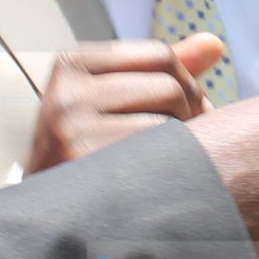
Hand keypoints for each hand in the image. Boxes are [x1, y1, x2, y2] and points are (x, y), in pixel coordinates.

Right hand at [24, 35, 225, 174]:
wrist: (44, 215)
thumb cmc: (91, 148)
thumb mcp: (115, 100)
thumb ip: (161, 71)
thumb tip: (215, 43)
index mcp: (71, 64)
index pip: (159, 55)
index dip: (185, 83)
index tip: (186, 112)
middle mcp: (66, 92)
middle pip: (168, 86)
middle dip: (188, 114)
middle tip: (185, 143)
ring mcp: (70, 129)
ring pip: (168, 122)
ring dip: (182, 146)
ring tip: (168, 163)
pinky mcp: (83, 164)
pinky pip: (157, 156)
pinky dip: (168, 169)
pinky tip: (157, 182)